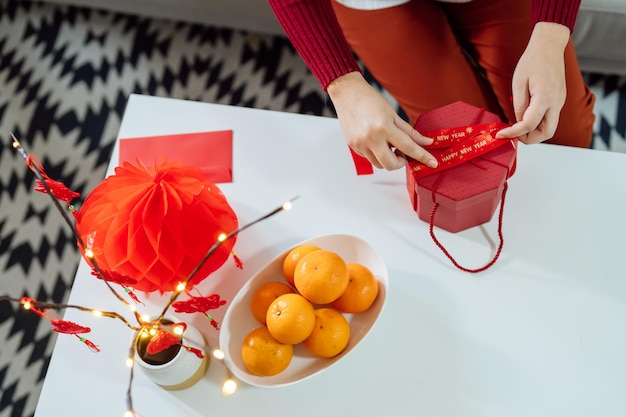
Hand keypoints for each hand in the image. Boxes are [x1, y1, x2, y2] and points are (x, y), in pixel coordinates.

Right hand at [327, 72, 437, 169]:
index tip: (432, 163)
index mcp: (384, 127)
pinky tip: (376, 141)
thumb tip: (425, 142)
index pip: (408, 147)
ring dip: (388, 159)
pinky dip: (377, 153)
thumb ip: (410, 132)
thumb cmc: (370, 100)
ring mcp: (360, 144)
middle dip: (401, 163)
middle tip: (404, 154)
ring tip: (389, 145)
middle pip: (391, 164)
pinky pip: (369, 158)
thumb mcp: (393, 114)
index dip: (422, 156)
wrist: (347, 94)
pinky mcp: (353, 146)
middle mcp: (371, 138)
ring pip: (379, 164)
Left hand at [496, 22, 569, 143]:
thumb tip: (517, 122)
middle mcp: (556, 103)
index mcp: (545, 98)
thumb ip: (519, 105)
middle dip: (529, 139)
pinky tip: (524, 118)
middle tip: (512, 135)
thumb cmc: (533, 61)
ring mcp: (560, 102)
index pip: (529, 125)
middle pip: (546, 133)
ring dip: (534, 132)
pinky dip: (538, 124)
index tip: (500, 135)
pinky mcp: (559, 100)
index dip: (513, 133)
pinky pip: (550, 118)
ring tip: (516, 127)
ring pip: (550, 128)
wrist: (549, 46)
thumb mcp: (518, 83)